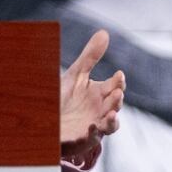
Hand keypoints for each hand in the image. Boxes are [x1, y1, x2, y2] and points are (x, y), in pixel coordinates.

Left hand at [60, 29, 125, 157]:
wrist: (52, 121)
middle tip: (117, 92)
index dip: (118, 82)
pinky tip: (90, 127)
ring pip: (109, 124)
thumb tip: (105, 32)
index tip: (119, 75)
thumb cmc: (68, 97)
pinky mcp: (83, 139)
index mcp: (101, 93)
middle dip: (117, 100)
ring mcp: (95, 125)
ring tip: (110, 114)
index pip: (115, 86)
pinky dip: (92, 134)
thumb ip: (91, 56)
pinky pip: (90, 139)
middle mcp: (101, 110)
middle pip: (114, 105)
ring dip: (111, 120)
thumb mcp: (77, 74)